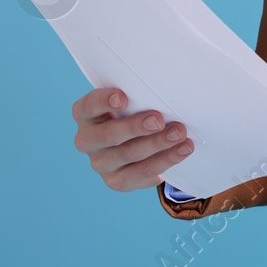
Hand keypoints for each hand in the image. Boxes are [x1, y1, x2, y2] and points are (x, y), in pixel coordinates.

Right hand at [71, 86, 192, 191]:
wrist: (134, 143)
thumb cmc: (130, 112)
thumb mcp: (128, 100)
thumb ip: (136, 95)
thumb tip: (163, 85)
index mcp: (85, 114)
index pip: (89, 106)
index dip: (104, 102)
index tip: (123, 98)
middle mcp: (87, 140)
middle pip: (109, 134)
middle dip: (136, 127)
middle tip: (159, 120)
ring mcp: (100, 163)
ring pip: (129, 155)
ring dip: (158, 144)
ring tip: (180, 134)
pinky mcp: (116, 181)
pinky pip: (142, 173)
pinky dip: (165, 160)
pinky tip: (181, 150)